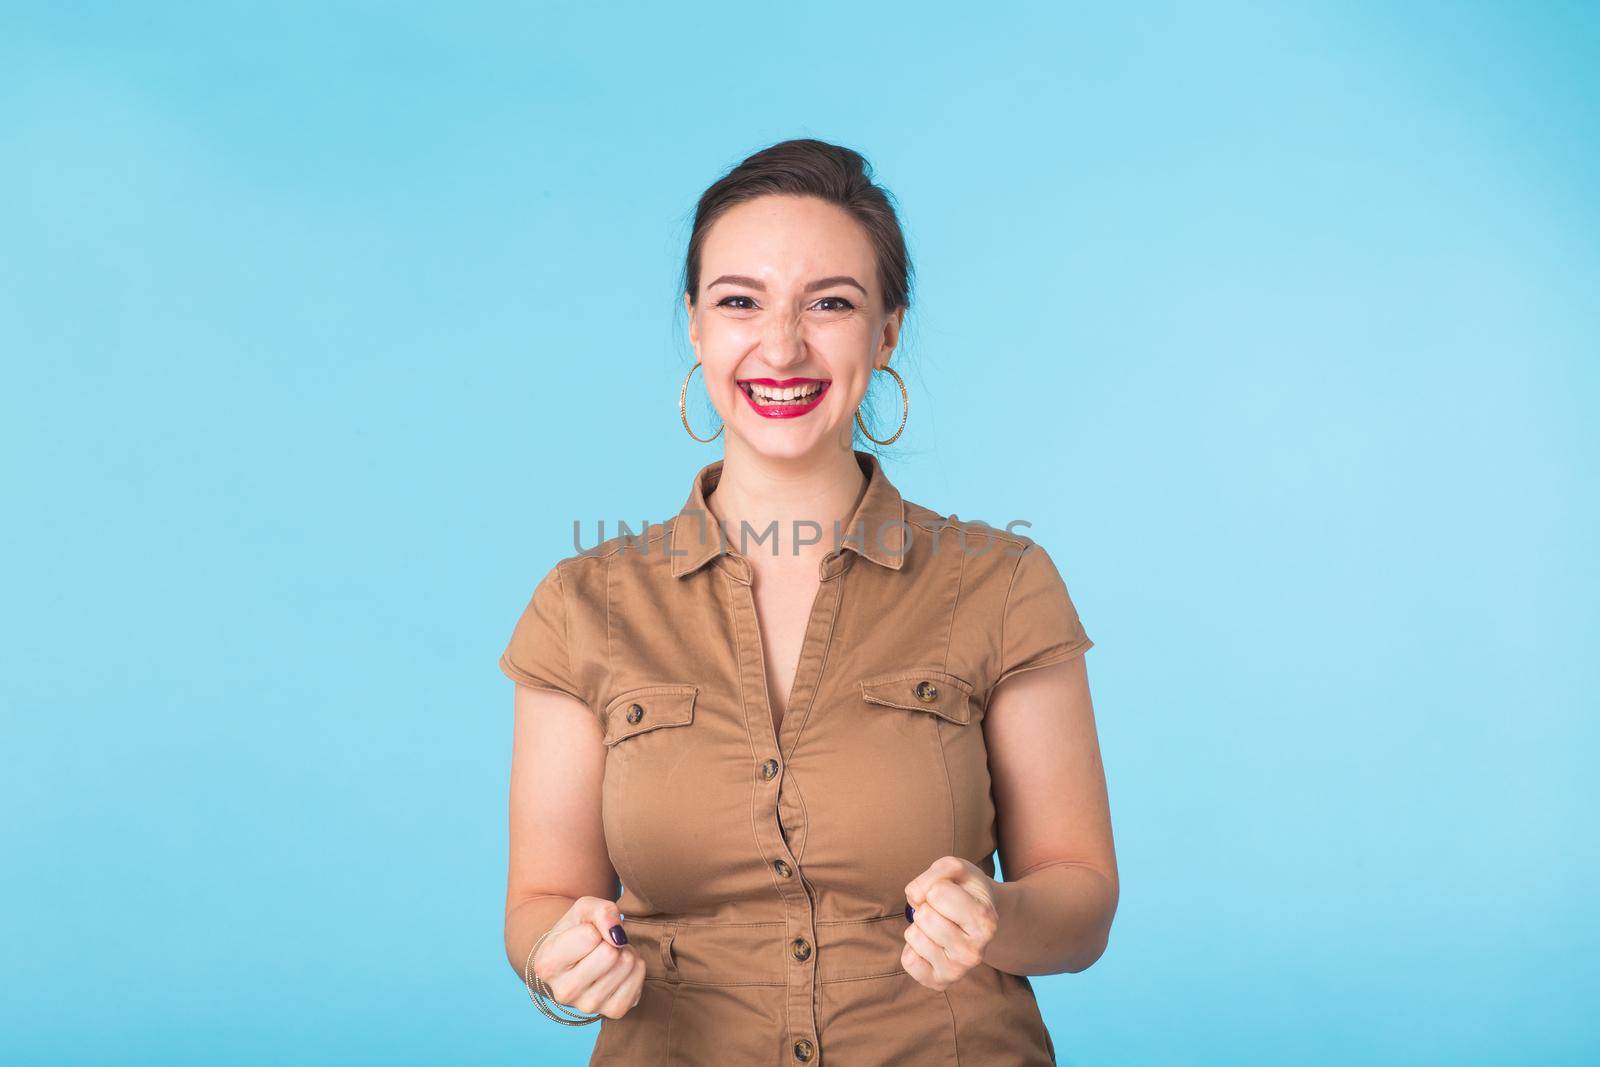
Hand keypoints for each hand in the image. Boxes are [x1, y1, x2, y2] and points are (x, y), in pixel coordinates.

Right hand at [533, 896, 645, 1017]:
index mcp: (547, 965)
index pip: (589, 936)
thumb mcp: (584, 910)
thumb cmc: (578, 930)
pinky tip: (620, 968)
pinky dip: (636, 968)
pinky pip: (638, 981)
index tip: (587, 934)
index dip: (594, 928)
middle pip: (609, 955)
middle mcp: (564, 992)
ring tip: (611, 954)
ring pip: (626, 965)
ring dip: (625, 952)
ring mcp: (588, 1006)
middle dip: (612, 941)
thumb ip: (601, 912)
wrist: (579, 959)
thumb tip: (618, 936)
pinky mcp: (612, 1012)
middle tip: (603, 944)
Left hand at [902, 856, 1000, 990]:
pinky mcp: (940, 982)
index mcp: (984, 920)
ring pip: (913, 936)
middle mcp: (975, 951)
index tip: (950, 894)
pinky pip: (908, 960)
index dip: (937, 887)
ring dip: (919, 926)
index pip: (937, 893)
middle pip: (924, 916)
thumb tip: (914, 897)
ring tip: (938, 926)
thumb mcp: (957, 869)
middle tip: (943, 912)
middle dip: (927, 907)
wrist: (980, 920)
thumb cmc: (965, 890)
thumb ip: (936, 872)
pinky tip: (931, 944)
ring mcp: (958, 970)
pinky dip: (913, 947)